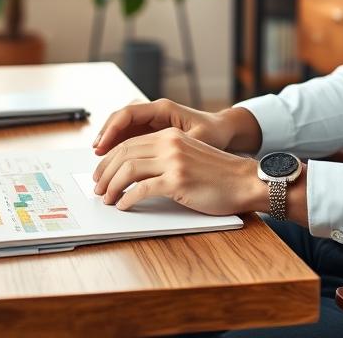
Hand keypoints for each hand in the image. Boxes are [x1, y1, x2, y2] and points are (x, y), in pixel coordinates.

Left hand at [92, 128, 265, 213]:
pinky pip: (142, 189)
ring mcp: (173, 162)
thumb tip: (134, 172)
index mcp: (170, 135)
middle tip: (97, 187)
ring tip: (106, 198)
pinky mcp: (178, 181)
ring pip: (128, 170)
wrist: (245, 181)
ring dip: (112, 186)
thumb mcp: (189, 155)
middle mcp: (170, 144)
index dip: (109, 159)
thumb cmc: (219, 174)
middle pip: (124, 154)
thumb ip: (165, 157)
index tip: (101, 173)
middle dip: (105, 172)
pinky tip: (124, 206)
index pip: (129, 142)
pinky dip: (127, 199)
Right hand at [93, 98, 238, 155]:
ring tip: (100, 158)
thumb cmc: (214, 133)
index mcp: (163, 108)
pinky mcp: (153, 130)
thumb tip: (161, 158)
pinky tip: (113, 159)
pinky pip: (130, 134)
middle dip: (106, 135)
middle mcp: (155, 111)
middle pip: (121, 118)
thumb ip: (180, 145)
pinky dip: (120, 145)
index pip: (129, 113)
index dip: (112, 129)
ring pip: (123, 126)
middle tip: (96, 153)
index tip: (102, 145)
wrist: (223, 129)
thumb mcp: (200, 139)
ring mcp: (152, 120)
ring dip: (110, 140)